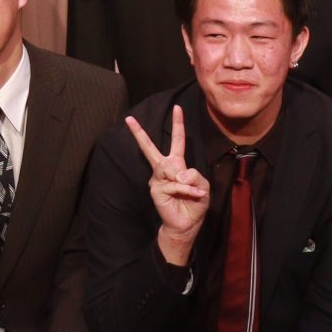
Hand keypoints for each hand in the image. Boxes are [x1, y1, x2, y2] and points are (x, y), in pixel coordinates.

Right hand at [127, 106, 210, 265]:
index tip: (177, 108)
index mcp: (177, 163)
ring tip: (194, 191)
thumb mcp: (203, 184)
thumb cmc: (195, 202)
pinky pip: (174, 184)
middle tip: (129, 119)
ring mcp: (158, 179)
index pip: (177, 141)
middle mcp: (165, 169)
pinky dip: (186, 189)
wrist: (188, 223)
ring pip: (170, 169)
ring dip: (186, 182)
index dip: (178, 124)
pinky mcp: (156, 189)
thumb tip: (178, 173)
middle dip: (139, 134)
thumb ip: (194, 174)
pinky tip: (192, 195)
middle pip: (150, 148)